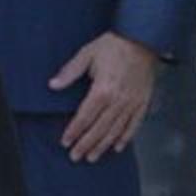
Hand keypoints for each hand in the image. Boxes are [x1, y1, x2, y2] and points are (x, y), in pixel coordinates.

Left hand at [49, 31, 157, 162]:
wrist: (142, 39)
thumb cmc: (114, 45)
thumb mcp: (87, 54)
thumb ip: (70, 72)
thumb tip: (52, 85)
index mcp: (102, 90)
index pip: (84, 117)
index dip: (74, 131)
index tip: (65, 142)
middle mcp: (118, 100)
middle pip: (99, 128)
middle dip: (86, 144)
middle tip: (75, 156)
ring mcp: (132, 102)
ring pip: (115, 130)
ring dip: (102, 146)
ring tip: (92, 157)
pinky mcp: (143, 102)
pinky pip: (134, 124)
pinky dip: (126, 137)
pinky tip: (117, 147)